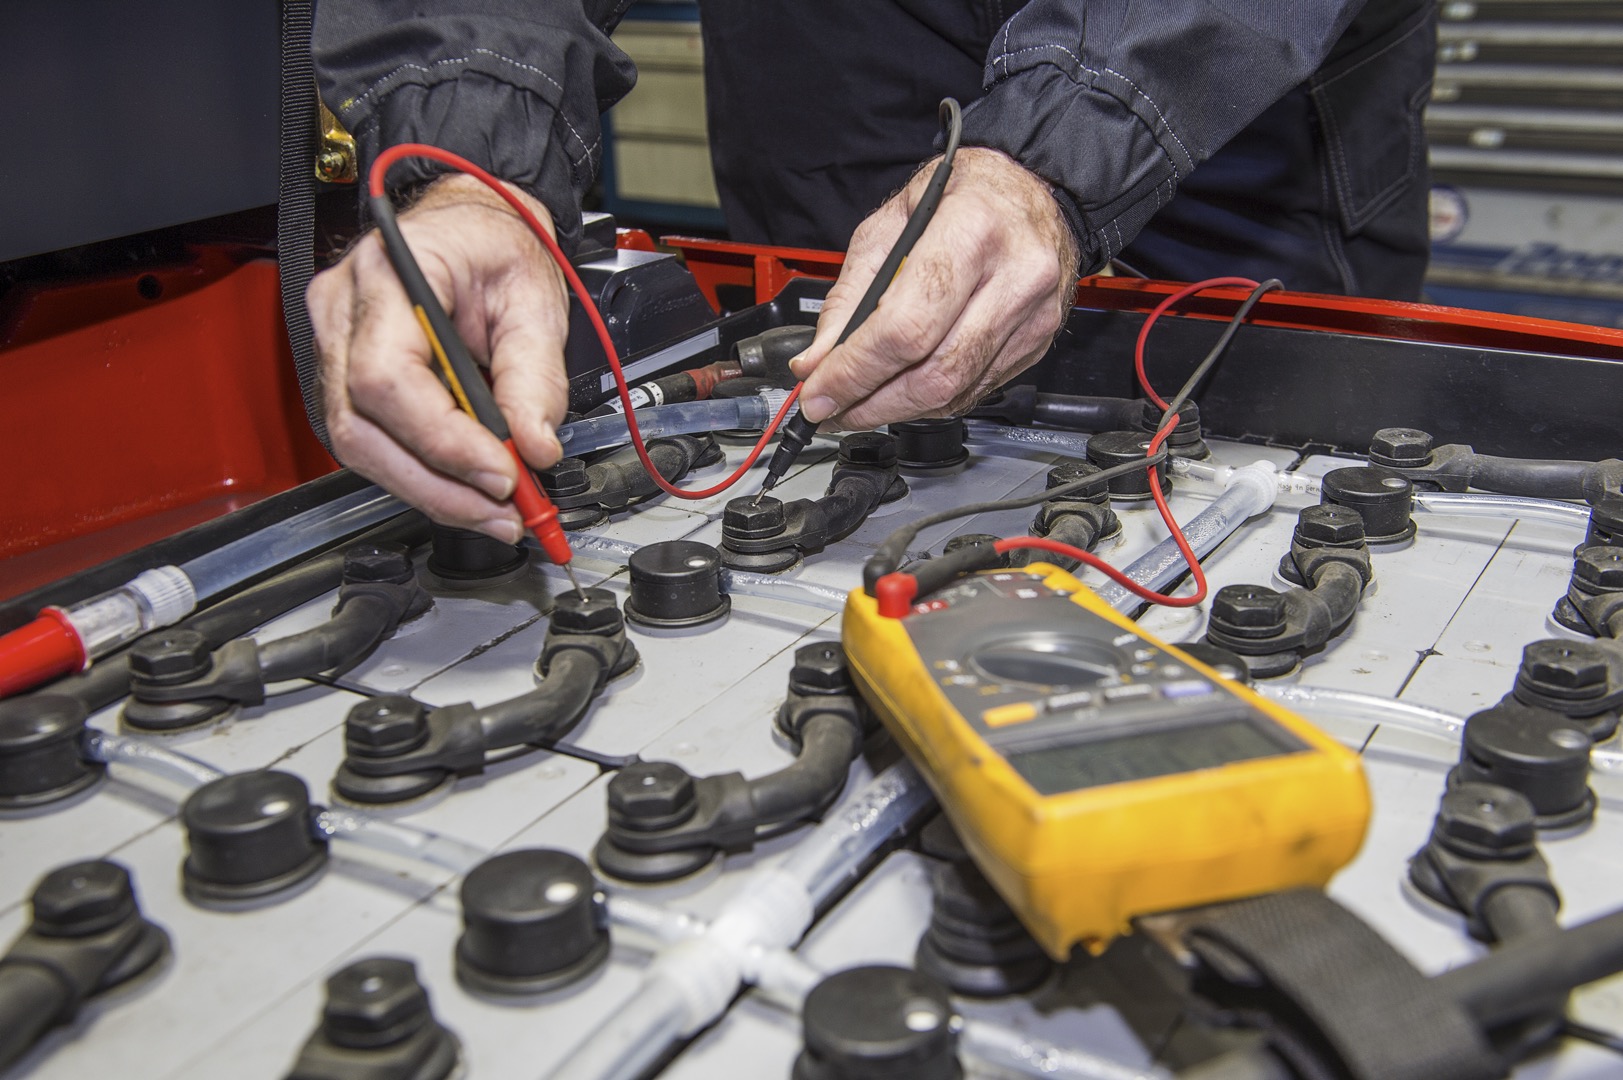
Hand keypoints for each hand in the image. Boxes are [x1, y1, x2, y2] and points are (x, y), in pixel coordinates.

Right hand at [307, 175, 569, 541]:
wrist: (473, 223)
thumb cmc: (496, 244)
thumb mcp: (536, 300)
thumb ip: (536, 377)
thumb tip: (535, 447)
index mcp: (390, 273)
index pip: (387, 378)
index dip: (443, 441)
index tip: (503, 474)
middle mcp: (343, 309)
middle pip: (361, 426)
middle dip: (437, 485)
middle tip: (505, 513)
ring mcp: (334, 341)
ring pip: (358, 445)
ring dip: (431, 490)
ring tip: (495, 510)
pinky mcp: (344, 372)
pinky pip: (370, 439)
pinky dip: (422, 474)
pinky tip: (466, 487)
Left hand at [789, 147, 1078, 430]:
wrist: (1033, 190)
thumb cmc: (965, 194)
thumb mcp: (892, 220)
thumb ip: (851, 292)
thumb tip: (819, 359)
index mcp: (973, 230)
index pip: (906, 327)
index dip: (855, 372)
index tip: (818, 393)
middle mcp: (1014, 276)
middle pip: (933, 372)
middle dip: (870, 403)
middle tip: (829, 408)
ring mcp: (1031, 315)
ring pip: (954, 391)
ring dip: (895, 409)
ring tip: (856, 405)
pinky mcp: (1037, 342)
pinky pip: (974, 390)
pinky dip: (928, 400)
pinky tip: (900, 391)